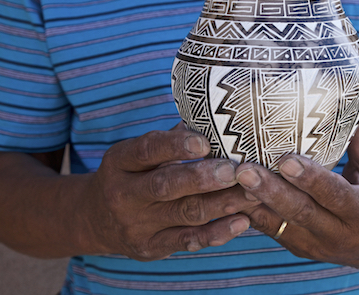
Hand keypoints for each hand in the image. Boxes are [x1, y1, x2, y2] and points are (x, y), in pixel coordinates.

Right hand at [81, 124, 258, 260]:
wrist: (96, 219)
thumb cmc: (132, 175)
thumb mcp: (139, 154)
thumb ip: (172, 139)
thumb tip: (214, 117)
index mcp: (119, 161)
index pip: (146, 150)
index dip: (176, 145)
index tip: (206, 142)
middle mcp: (123, 194)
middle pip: (166, 185)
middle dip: (204, 178)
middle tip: (237, 170)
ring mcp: (136, 224)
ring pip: (185, 213)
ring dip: (223, 203)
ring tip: (254, 193)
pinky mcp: (151, 247)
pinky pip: (189, 241)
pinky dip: (218, 232)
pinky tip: (242, 220)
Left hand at [235, 97, 358, 269]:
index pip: (335, 194)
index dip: (310, 179)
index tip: (286, 160)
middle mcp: (338, 234)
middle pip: (300, 213)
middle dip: (270, 191)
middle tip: (243, 169)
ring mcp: (315, 245)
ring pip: (278, 225)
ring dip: (252, 202)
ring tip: (229, 179)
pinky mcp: (298, 248)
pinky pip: (270, 230)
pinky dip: (250, 212)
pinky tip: (229, 194)